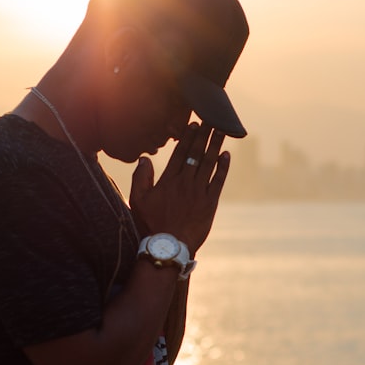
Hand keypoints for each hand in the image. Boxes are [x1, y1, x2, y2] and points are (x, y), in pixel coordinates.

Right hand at [129, 123, 230, 252]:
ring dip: (216, 144)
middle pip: (197, 153)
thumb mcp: (138, 200)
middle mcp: (185, 182)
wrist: (169, 247)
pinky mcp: (210, 203)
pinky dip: (223, 167)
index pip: (181, 153)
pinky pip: (219, 181)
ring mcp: (199, 192)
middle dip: (205, 134)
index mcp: (169, 180)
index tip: (194, 124)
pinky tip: (226, 155)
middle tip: (212, 118)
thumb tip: (144, 158)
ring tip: (222, 129)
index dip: (188, 137)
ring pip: (209, 163)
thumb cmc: (151, 224)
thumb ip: (141, 178)